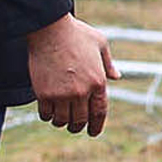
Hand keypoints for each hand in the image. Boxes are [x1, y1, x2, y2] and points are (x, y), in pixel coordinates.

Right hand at [28, 12, 118, 135]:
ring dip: (61, 122)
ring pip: (62, 120)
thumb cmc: (76, 33)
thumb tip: (117, 76)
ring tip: (60, 119)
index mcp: (98, 81)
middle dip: (77, 126)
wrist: (49, 29)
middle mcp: (82, 91)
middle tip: (74, 127)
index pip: (99, 112)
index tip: (93, 133)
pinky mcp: (44, 93)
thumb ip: (108, 63)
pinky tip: (48, 112)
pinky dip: (47, 116)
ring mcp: (62, 94)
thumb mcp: (100, 44)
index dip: (96, 126)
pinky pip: (46, 114)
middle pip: (80, 121)